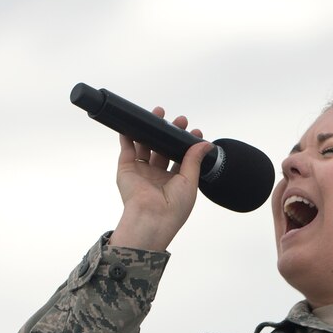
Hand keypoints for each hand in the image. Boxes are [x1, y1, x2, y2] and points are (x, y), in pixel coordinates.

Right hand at [108, 108, 212, 250]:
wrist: (152, 218)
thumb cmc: (174, 208)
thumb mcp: (190, 181)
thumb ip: (194, 160)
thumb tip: (205, 144)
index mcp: (175, 181)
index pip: (181, 157)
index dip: (186, 144)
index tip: (194, 131)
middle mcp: (158, 176)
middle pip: (163, 149)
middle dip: (170, 133)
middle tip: (179, 120)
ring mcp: (142, 172)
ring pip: (145, 146)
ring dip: (150, 130)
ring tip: (158, 114)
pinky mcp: (126, 170)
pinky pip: (127, 150)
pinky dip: (127, 136)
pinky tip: (132, 123)